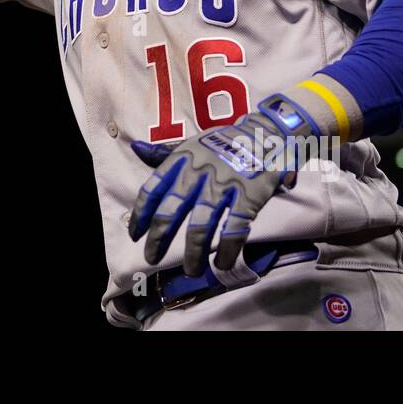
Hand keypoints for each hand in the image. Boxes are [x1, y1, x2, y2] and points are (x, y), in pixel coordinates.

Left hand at [128, 94, 317, 276]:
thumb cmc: (225, 142)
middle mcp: (198, 173)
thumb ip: (164, 153)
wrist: (267, 133)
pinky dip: (225, 251)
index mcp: (182, 159)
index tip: (135, 235)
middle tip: (152, 258)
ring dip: (192, 254)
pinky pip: (233, 231)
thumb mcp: (192, 142)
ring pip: (200, 228)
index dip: (141, 215)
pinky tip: (220, 264)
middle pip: (170, 212)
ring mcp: (223, 186)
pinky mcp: (249, 197)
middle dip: (158, 240)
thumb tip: (137, 148)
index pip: (153, 190)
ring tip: (191, 271)